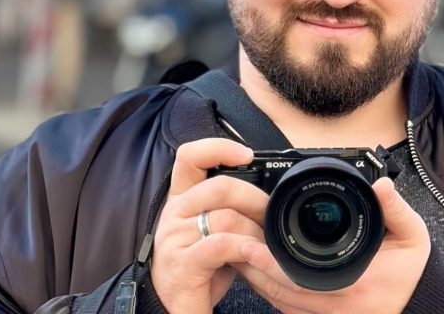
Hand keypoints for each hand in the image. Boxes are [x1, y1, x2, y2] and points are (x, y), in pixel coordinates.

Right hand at [151, 138, 268, 313]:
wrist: (177, 309)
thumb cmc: (201, 268)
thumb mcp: (213, 230)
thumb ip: (230, 208)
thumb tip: (267, 193)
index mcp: (181, 199)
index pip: (190, 156)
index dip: (219, 147)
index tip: (248, 155)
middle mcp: (173, 213)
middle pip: (220, 186)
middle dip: (255, 199)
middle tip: (270, 215)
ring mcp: (174, 239)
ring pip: (226, 217)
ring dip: (255, 230)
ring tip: (264, 244)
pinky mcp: (182, 264)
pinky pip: (221, 245)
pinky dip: (245, 248)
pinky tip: (254, 255)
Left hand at [236, 177, 430, 313]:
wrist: (420, 302)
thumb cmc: (412, 269)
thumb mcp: (411, 235)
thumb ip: (394, 209)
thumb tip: (381, 184)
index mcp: (353, 285)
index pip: (301, 279)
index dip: (271, 264)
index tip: (249, 246)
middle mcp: (336, 308)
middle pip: (281, 292)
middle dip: (253, 268)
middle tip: (232, 244)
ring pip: (280, 302)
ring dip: (256, 280)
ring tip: (236, 253)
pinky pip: (287, 309)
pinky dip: (269, 291)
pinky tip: (257, 272)